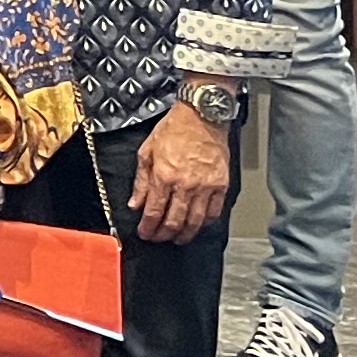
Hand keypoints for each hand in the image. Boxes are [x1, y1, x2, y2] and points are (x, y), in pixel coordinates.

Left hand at [133, 101, 233, 242]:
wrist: (201, 117)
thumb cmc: (173, 130)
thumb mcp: (147, 152)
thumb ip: (141, 181)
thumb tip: (135, 204)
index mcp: (164, 176)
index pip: (154, 211)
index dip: (148, 227)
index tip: (145, 233)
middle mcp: (185, 185)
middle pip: (174, 221)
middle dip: (164, 234)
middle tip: (158, 238)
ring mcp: (206, 187)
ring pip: (195, 221)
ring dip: (185, 234)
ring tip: (177, 238)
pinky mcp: (221, 185)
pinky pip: (214, 212)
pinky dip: (205, 222)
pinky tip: (198, 224)